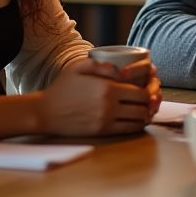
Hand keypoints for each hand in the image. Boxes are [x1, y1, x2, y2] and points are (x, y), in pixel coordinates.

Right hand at [39, 58, 153, 135]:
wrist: (45, 112)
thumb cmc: (62, 88)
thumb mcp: (79, 67)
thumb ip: (101, 65)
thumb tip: (121, 70)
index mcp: (107, 88)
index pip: (141, 92)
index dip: (149, 91)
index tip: (148, 88)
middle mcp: (109, 105)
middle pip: (143, 106)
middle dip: (149, 103)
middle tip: (150, 101)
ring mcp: (106, 120)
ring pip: (138, 120)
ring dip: (145, 115)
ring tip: (144, 111)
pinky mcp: (101, 131)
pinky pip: (127, 130)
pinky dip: (136, 126)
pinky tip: (136, 121)